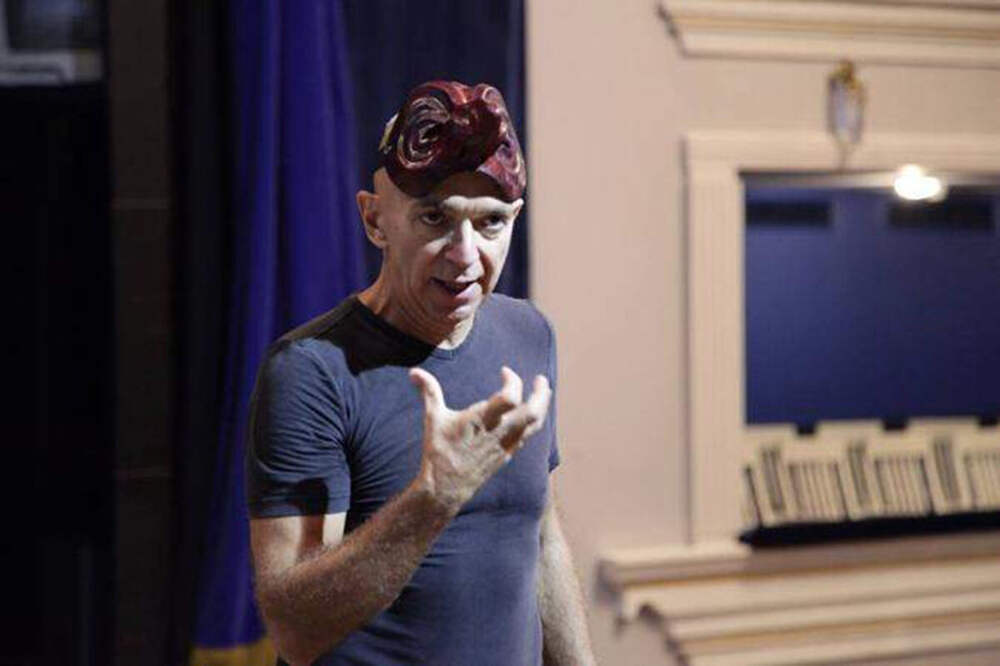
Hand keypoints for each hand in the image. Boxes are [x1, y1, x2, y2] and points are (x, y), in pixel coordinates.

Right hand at [408, 366, 551, 512]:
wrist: (445, 487)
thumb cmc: (438, 451)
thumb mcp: (433, 418)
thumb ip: (428, 392)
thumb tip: (413, 371)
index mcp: (483, 420)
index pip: (511, 396)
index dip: (512, 380)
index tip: (505, 371)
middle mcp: (499, 433)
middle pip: (533, 411)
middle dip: (541, 393)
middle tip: (541, 379)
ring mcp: (505, 445)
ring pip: (534, 425)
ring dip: (541, 406)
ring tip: (542, 393)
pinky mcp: (506, 455)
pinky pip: (526, 436)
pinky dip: (531, 422)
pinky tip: (527, 416)